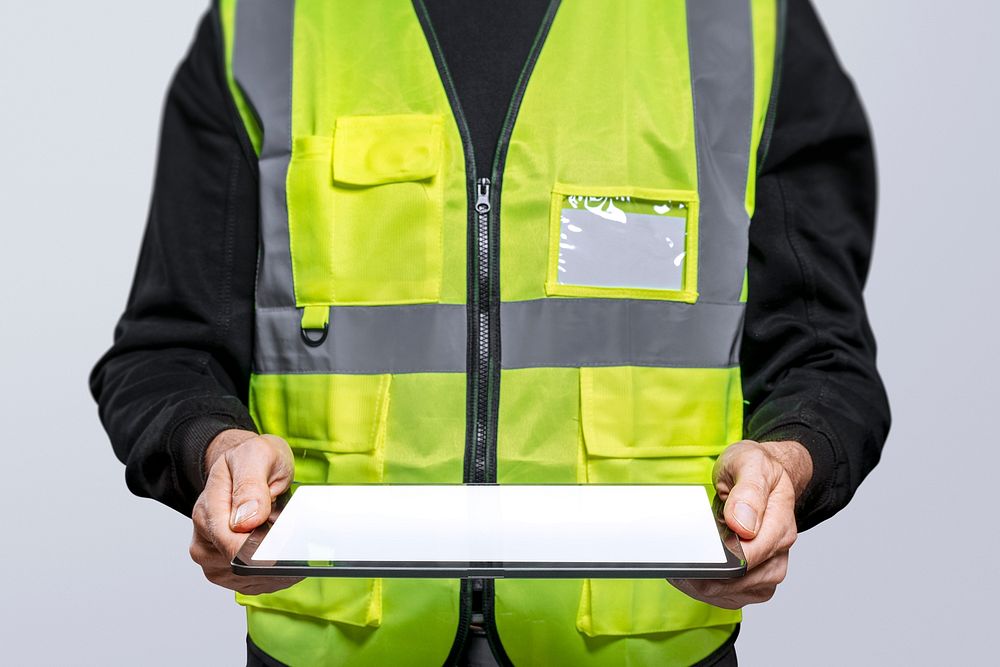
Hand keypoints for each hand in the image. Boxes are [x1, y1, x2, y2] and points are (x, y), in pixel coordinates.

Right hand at [189, 429, 300, 594]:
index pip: (230, 543)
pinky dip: (273, 574)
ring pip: (248, 579)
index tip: (287, 548)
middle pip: (239, 566)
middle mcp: (203, 536)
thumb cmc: (253, 459)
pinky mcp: (224, 570)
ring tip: (287, 541)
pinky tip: (283, 555)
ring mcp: (211, 556)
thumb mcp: (258, 456)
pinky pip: (252, 583)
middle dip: (273, 558)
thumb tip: (246, 520)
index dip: (260, 551)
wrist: (247, 464)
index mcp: (208, 508)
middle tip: (294, 538)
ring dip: (275, 567)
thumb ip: (251, 485)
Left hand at [669, 440, 811, 608]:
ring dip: (705, 587)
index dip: (720, 561)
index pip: (751, 555)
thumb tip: (743, 524)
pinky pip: (735, 595)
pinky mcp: (758, 575)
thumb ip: (748, 491)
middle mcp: (779, 549)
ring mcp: (770, 564)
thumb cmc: (755, 467)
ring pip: (736, 593)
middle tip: (677, 567)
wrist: (763, 471)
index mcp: (780, 524)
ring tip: (681, 573)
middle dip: (707, 578)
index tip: (693, 557)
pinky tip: (694, 579)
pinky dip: (711, 591)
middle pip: (741, 580)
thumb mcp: (751, 463)